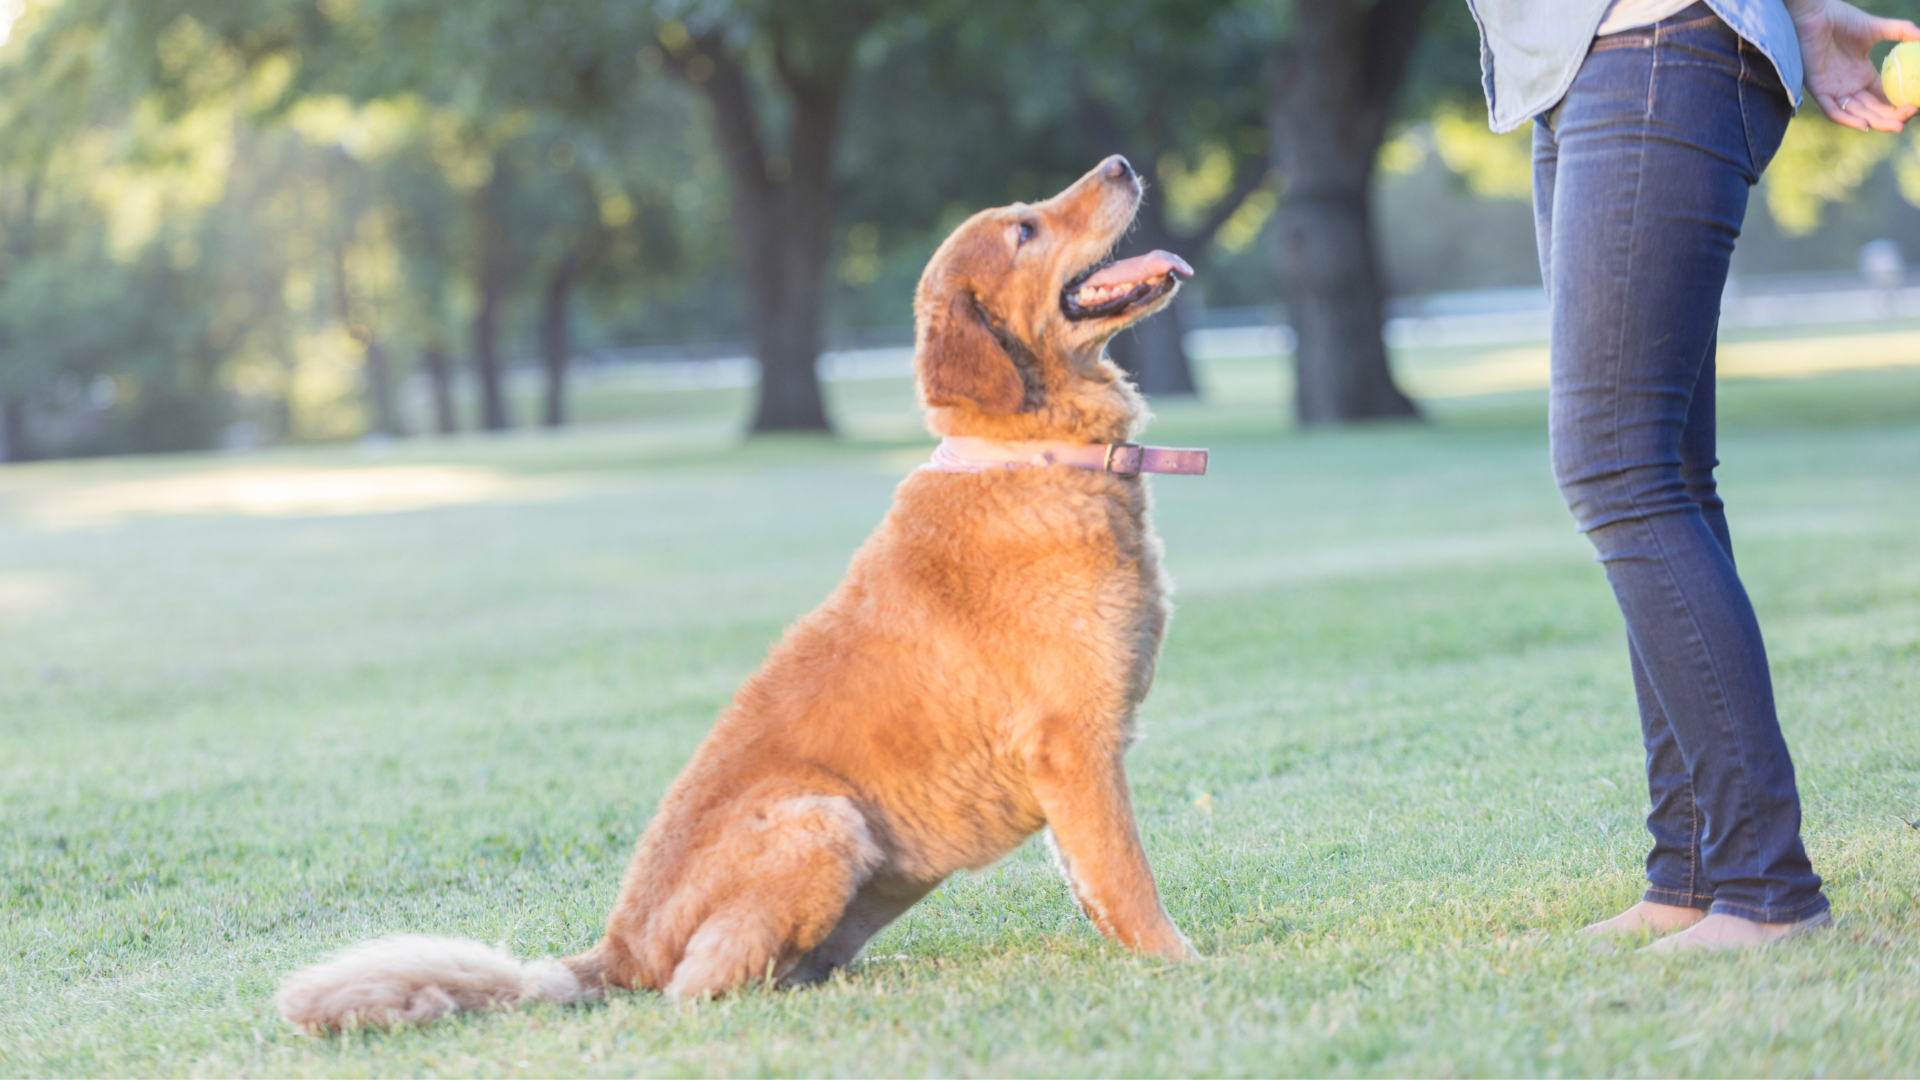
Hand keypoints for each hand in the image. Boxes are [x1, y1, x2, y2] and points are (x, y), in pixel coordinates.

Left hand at [1788, 0, 1919, 130]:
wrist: (1815, 15)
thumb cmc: (1842, 20)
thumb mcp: (1876, 28)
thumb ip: (1901, 32)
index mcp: (1862, 75)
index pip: (1883, 96)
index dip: (1898, 104)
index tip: (1915, 105)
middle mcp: (1849, 86)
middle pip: (1872, 109)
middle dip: (1890, 117)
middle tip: (1908, 118)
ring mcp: (1834, 89)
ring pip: (1856, 113)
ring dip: (1876, 121)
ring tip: (1897, 125)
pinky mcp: (1818, 89)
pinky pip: (1833, 111)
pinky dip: (1848, 119)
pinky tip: (1865, 124)